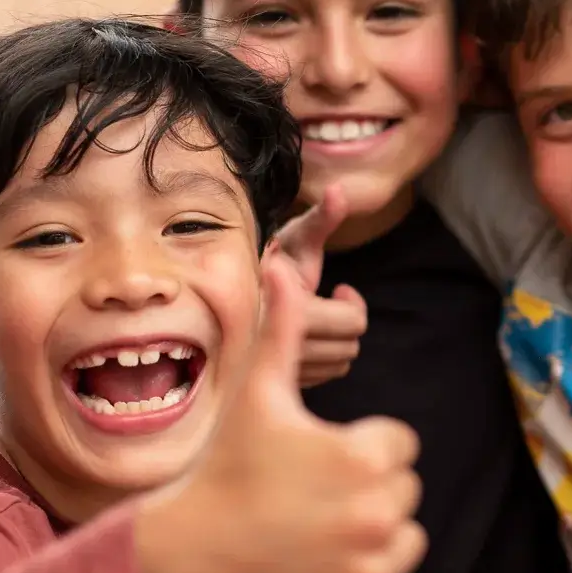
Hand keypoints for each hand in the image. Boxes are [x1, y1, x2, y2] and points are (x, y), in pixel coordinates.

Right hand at [137, 253, 425, 572]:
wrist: (186, 553)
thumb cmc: (226, 465)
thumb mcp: (257, 394)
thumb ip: (283, 328)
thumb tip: (283, 265)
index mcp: (364, 456)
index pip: (399, 446)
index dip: (359, 448)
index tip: (313, 459)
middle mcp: (378, 514)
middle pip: (404, 493)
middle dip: (366, 492)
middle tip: (307, 498)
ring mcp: (371, 572)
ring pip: (406, 545)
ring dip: (373, 541)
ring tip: (314, 535)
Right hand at [271, 182, 367, 386]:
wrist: (218, 290)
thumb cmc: (266, 256)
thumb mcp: (295, 236)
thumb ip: (321, 218)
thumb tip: (339, 191)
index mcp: (286, 308)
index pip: (351, 322)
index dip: (353, 304)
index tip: (341, 288)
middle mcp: (277, 345)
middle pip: (349, 347)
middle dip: (347, 322)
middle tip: (333, 301)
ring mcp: (273, 368)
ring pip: (338, 365)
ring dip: (336, 341)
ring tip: (319, 318)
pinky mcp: (273, 381)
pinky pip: (321, 378)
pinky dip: (322, 359)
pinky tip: (306, 338)